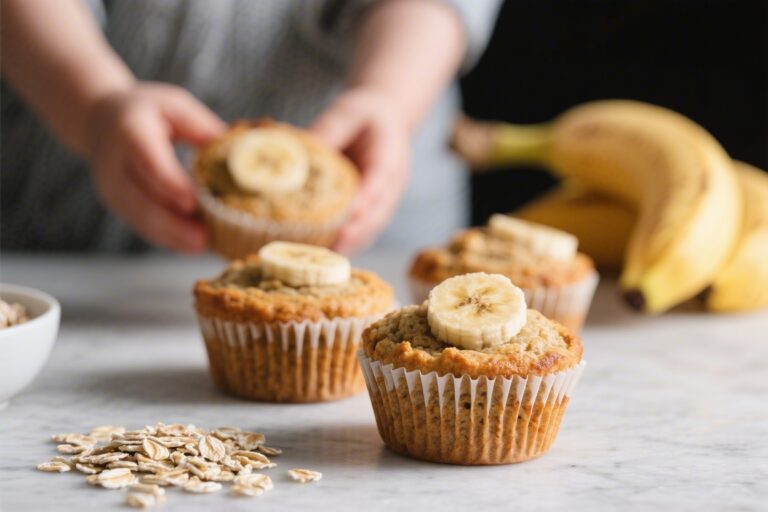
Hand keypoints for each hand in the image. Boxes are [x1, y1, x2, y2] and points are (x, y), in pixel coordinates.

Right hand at [84, 83, 224, 252]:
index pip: (146, 157)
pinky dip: (166, 237)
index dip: (168, 182)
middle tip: (203, 238)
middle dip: (171, 223)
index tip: (192, 203)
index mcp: (130, 129)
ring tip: (203, 245)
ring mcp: (112, 187)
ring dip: (171, 235)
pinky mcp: (117, 204)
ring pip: (139, 217)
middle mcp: (114, 161)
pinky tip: (191, 245)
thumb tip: (240, 153)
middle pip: (139, 198)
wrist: (100, 119)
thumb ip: (202, 128)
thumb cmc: (148, 111)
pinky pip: (141, 225)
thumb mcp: (175, 106)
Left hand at [310, 87, 410, 253]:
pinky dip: (350, 241)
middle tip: (335, 245)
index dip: (367, 197)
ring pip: (374, 225)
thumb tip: (297, 154)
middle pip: (379, 211)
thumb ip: (328, 131)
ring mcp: (388, 197)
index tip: (350, 213)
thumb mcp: (347, 112)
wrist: (387, 116)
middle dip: (358, 230)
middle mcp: (394, 181)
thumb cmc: (364, 113)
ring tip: (327, 257)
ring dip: (353, 242)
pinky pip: (366, 228)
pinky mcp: (377, 207)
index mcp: (390, 153)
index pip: (381, 177)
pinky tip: (328, 254)